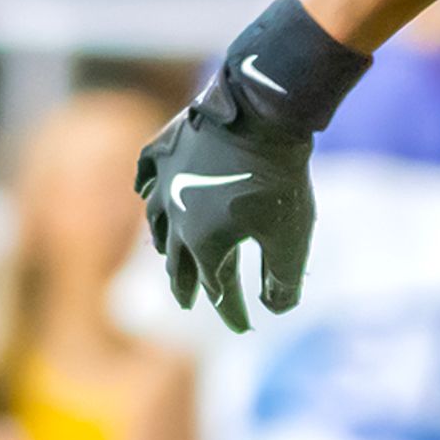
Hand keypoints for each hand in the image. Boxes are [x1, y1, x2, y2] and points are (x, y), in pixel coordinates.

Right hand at [137, 75, 324, 334]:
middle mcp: (175, 218)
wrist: (260, 111)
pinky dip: (149, 193)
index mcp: (203, 245)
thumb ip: (283, 282)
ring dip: (165, 246)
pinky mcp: (165, 150)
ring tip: (170, 256)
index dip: (233, 312)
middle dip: (186, 287)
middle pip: (178, 263)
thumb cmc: (278, 179)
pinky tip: (149, 195)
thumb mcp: (292, 238)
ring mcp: (165, 182)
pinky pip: (147, 178)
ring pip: (157, 223)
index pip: (218, 290)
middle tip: (187, 303)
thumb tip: (275, 310)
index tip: (247, 327)